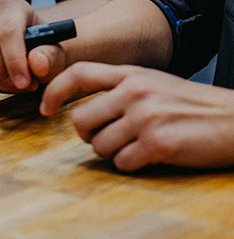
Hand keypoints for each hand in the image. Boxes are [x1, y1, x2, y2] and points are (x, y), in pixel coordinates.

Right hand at [0, 0, 62, 91]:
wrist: (32, 52)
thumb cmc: (44, 49)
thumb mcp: (57, 53)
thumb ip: (51, 56)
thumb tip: (37, 63)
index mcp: (11, 5)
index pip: (7, 29)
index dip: (14, 59)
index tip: (25, 81)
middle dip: (0, 70)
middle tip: (21, 85)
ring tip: (18, 85)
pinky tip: (5, 84)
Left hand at [41, 63, 233, 170]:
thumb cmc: (193, 107)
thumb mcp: (155, 85)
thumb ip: (121, 90)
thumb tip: (82, 111)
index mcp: (132, 74)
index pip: (78, 73)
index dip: (54, 92)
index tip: (44, 109)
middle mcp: (135, 91)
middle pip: (79, 120)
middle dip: (90, 135)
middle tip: (113, 137)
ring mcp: (145, 117)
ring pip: (98, 146)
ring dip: (114, 152)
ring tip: (141, 144)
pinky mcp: (156, 143)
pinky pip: (121, 163)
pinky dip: (133, 164)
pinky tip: (154, 154)